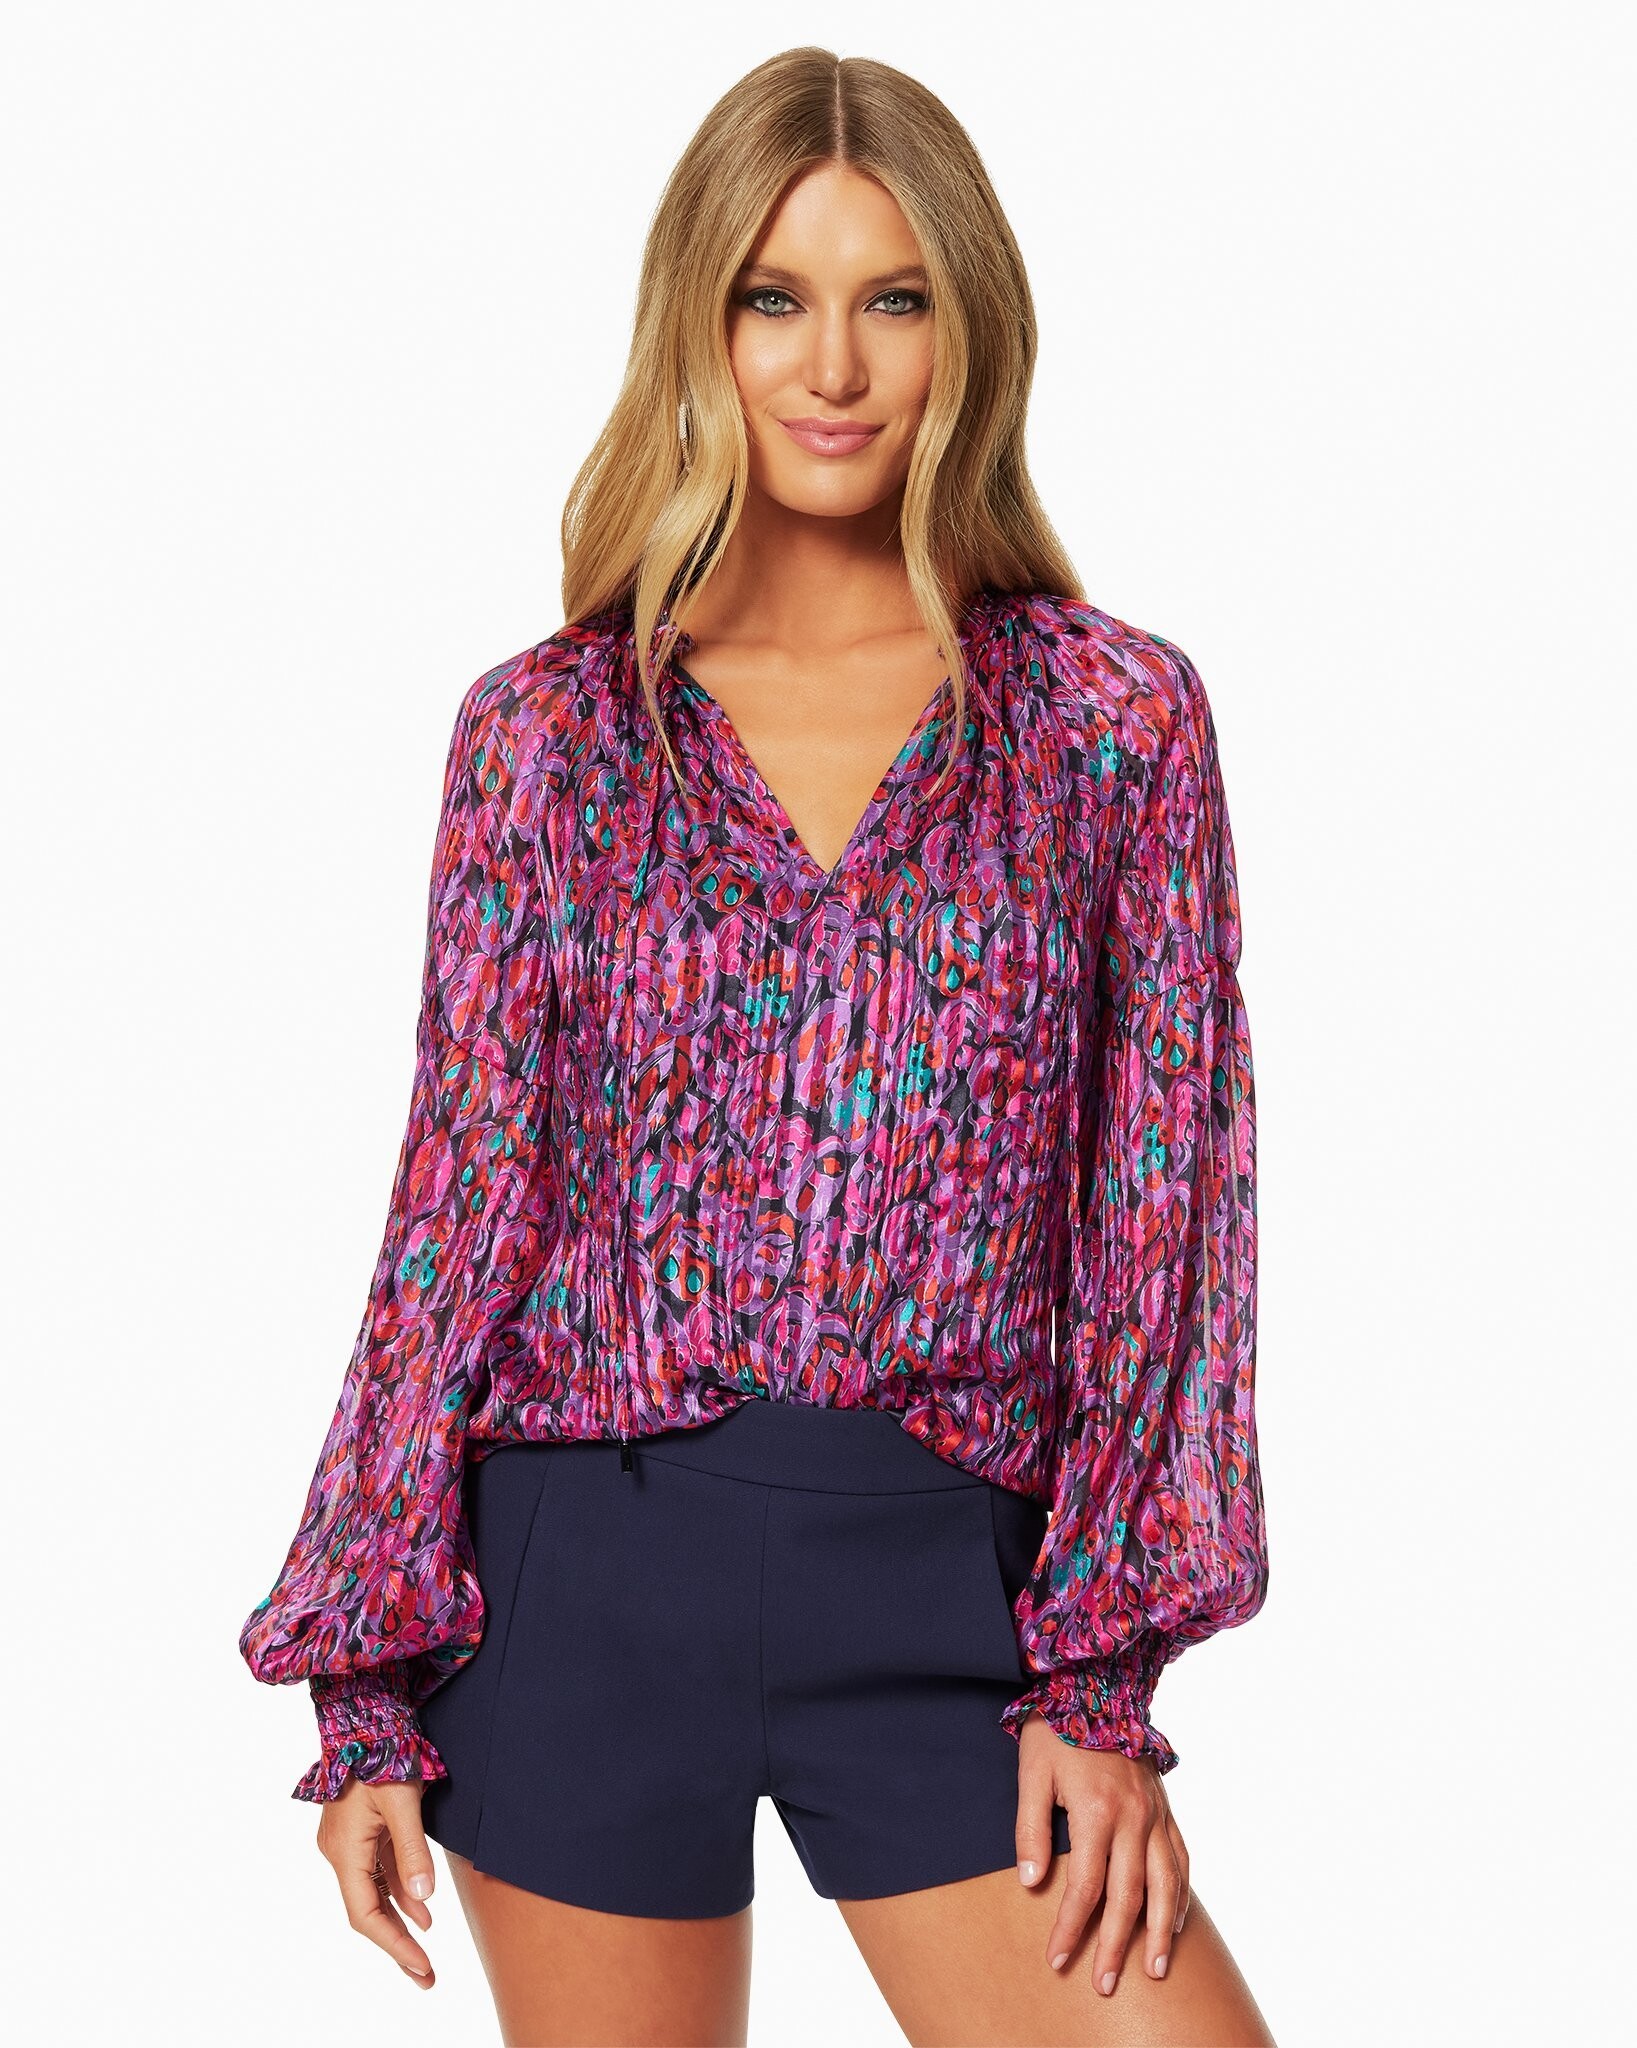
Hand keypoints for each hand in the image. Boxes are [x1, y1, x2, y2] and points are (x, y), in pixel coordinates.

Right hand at [315, 1773, 438, 1986]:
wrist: (365, 1713)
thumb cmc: (381, 1752)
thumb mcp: (402, 1801)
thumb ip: (412, 1850)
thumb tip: (424, 1896)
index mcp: (344, 1851)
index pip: (367, 1914)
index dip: (394, 1944)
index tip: (421, 1966)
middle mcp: (341, 1851)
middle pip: (368, 1910)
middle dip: (397, 1944)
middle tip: (425, 1976)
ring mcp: (349, 1841)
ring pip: (375, 1891)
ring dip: (401, 1918)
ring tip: (426, 1948)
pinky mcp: (360, 1828)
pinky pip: (379, 1869)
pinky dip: (400, 1888)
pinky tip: (421, 1905)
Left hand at [1013, 1711, 1188, 1992]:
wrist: (1097, 1684)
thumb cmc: (1056, 1731)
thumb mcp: (1031, 1774)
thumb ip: (1031, 1830)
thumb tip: (1032, 1884)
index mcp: (1096, 1810)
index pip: (1085, 1887)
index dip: (1071, 1927)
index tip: (1057, 1959)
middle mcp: (1133, 1817)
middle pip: (1129, 1896)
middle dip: (1116, 1945)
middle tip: (1105, 1984)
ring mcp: (1156, 1813)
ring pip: (1166, 1883)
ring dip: (1160, 1931)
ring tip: (1155, 1970)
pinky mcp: (1166, 1807)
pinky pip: (1181, 1858)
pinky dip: (1182, 1894)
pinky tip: (1175, 1922)